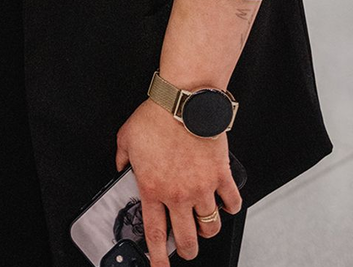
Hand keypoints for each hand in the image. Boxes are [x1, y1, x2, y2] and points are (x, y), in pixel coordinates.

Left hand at [115, 101, 241, 265]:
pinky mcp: (221, 176)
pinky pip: (232, 203)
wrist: (182, 102)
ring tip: (203, 226)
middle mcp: (179, 195)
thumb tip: (120, 167)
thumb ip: (122, 158)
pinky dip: (230, 207)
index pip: (154, 233)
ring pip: (210, 226)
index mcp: (153, 189)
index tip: (160, 266)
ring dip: (207, 231)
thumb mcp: (126, 138)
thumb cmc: (155, 118)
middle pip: (187, 240)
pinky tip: (225, 204)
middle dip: (187, 251)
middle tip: (186, 249)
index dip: (158, 256)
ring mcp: (202, 188)